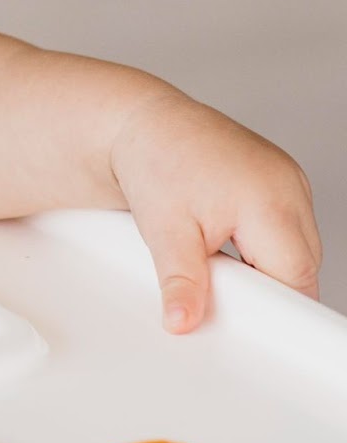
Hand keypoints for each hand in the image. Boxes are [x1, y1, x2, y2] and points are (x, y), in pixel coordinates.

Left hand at [109, 89, 321, 333]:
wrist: (141, 121)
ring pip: (296, 247)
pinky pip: (286, 225)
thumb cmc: (152, 161)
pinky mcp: (281, 175)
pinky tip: (226, 238)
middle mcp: (291, 187)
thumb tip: (183, 321)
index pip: (295, 278)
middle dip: (265, 286)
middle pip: (301, 265)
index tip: (244, 321)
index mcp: (271, 203)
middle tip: (217, 288)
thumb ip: (182, 281)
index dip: (273, 308)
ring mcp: (290, 178)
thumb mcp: (164, 230)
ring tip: (213, 253)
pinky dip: (262, 241)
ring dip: (264, 263)